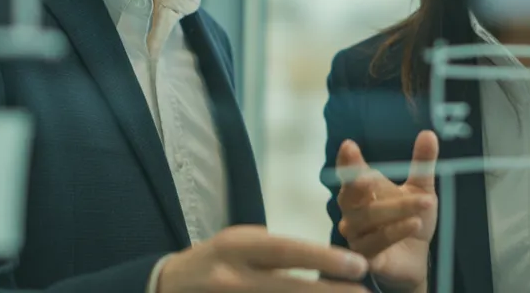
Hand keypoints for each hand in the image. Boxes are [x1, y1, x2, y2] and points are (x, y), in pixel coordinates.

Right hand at [157, 225, 369, 292]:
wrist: (170, 286)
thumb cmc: (216, 258)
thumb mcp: (240, 241)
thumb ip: (274, 251)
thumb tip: (321, 262)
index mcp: (237, 247)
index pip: (286, 251)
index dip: (324, 258)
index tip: (359, 264)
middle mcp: (234, 278)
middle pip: (289, 288)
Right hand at [335, 131, 438, 292]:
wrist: (417, 257)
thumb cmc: (410, 218)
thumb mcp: (421, 189)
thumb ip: (422, 163)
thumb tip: (429, 133)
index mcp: (361, 190)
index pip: (348, 173)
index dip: (347, 161)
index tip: (349, 146)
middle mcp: (352, 212)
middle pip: (350, 196)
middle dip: (359, 185)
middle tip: (370, 177)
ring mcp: (356, 235)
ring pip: (368, 218)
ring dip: (397, 210)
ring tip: (425, 203)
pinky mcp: (366, 257)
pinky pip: (376, 243)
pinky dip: (396, 231)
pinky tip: (414, 223)